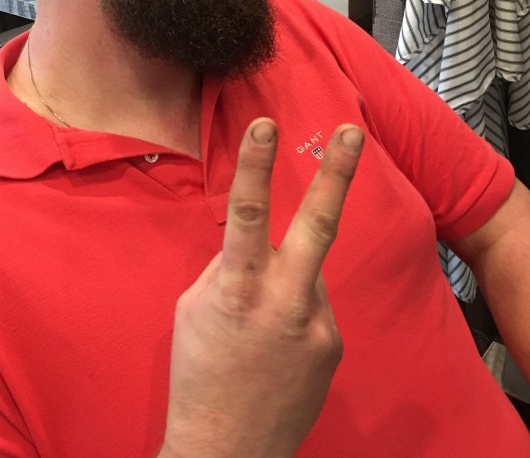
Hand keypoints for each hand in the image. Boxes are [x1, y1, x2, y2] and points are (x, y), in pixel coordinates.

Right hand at [160, 119, 363, 457]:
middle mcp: (285, 302)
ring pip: (307, 273)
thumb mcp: (196, 308)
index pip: (246, 213)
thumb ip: (228, 267)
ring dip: (287, 280)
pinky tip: (276, 344)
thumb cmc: (198, 373)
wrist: (229, 451)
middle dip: (336, 173)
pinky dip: (295, 310)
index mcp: (239, 289)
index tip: (265, 124)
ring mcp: (318, 325)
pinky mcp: (335, 345)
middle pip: (317, 225)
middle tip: (353, 132)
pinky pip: (314, 307)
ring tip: (261, 325)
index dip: (255, 164)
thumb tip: (253, 241)